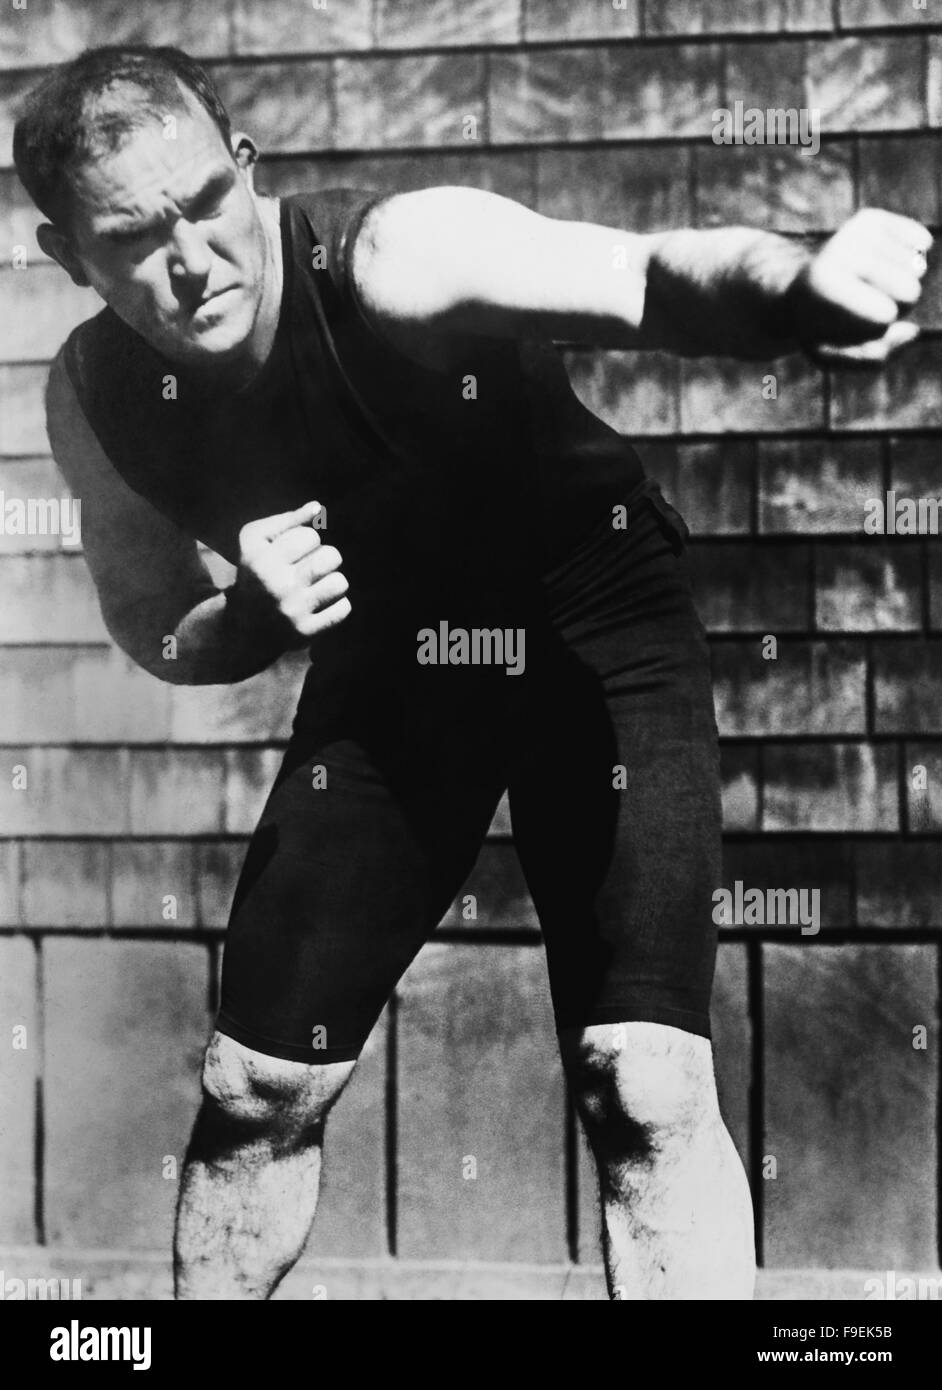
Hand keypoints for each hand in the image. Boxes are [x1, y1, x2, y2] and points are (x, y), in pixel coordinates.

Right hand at [235, 500, 349, 641]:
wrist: (242, 626)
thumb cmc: (256, 573)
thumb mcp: (257, 541)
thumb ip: (286, 521)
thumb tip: (316, 507)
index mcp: (261, 559)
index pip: (311, 536)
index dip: (307, 541)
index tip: (294, 553)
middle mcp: (276, 585)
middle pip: (331, 556)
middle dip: (326, 558)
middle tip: (311, 569)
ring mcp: (292, 611)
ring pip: (340, 582)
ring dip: (334, 582)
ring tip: (318, 586)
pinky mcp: (305, 632)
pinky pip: (343, 609)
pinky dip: (337, 605)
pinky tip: (321, 605)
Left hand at [786, 208, 931, 365]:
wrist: (797, 289)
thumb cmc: (817, 327)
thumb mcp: (831, 355)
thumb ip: (873, 358)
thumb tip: (911, 330)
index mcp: (824, 286)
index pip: (885, 315)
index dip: (876, 329)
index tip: (848, 325)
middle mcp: (841, 250)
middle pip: (910, 292)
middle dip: (895, 307)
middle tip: (863, 305)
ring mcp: (858, 231)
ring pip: (919, 268)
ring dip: (900, 284)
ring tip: (867, 286)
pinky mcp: (872, 218)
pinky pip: (923, 241)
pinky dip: (913, 257)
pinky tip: (885, 264)